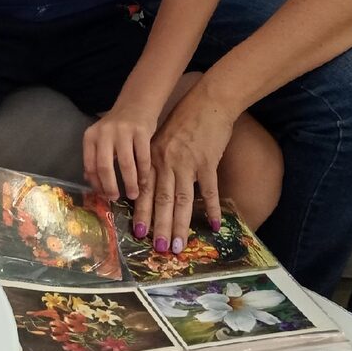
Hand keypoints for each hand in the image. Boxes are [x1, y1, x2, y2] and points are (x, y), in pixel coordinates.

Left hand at [82, 102, 156, 201]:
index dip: (96, 183)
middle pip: (104, 167)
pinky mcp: (141, 131)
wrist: (136, 104)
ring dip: (130, 183)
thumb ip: (95, 157)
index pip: (90, 165)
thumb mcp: (101, 139)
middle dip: (110, 187)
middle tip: (115, 198)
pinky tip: (144, 181)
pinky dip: (143, 173)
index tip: (102, 195)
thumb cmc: (117, 126)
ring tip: (133, 195)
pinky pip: (142, 158)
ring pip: (125, 164)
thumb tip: (88, 180)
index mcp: (91, 137)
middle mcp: (104, 133)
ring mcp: (123, 132)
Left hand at [140, 84, 235, 253]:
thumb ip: (154, 162)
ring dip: (182, 224)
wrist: (207, 101)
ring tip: (180, 245)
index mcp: (153, 158)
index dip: (142, 213)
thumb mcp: (161, 140)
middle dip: (161, 226)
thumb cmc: (183, 121)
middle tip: (160, 248)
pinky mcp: (208, 161)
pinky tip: (212, 225)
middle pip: (163, 200)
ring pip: (183, 199)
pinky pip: (209, 190)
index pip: (145, 191)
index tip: (139, 234)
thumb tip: (147, 186)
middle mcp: (167, 162)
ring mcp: (188, 162)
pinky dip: (211, 208)